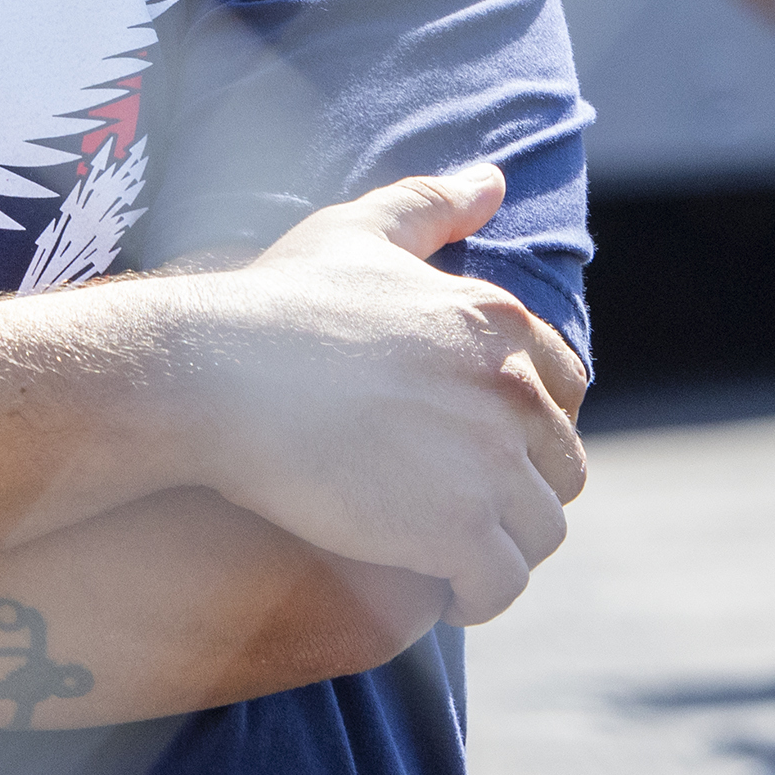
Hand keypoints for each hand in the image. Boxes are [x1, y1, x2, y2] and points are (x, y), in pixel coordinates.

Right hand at [189, 162, 590, 627]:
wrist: (212, 375)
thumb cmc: (273, 304)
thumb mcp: (355, 234)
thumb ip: (431, 205)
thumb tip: (494, 179)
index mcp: (499, 322)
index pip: (562, 389)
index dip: (521, 424)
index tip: (467, 446)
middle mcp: (514, 389)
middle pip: (558, 466)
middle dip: (514, 491)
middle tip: (446, 508)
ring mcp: (491, 463)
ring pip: (539, 532)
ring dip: (500, 549)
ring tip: (443, 557)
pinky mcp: (458, 530)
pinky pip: (501, 584)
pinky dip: (477, 594)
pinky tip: (436, 590)